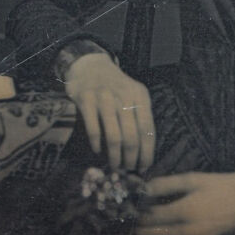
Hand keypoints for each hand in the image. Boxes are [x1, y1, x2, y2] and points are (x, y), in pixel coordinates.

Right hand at [63, 49, 154, 171]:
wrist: (90, 65)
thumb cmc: (115, 86)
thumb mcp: (132, 94)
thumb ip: (139, 117)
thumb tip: (144, 151)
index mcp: (140, 95)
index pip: (148, 129)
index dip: (147, 151)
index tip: (145, 166)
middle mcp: (124, 96)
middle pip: (132, 136)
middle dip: (131, 158)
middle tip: (128, 169)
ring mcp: (104, 97)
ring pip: (114, 136)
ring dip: (115, 156)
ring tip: (114, 165)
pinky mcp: (86, 100)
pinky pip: (94, 130)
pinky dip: (97, 145)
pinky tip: (97, 150)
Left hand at [135, 171, 234, 234]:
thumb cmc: (219, 186)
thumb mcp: (193, 178)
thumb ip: (165, 184)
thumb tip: (142, 187)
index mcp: (184, 212)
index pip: (147, 217)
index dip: (136, 209)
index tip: (131, 200)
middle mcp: (185, 232)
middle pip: (147, 234)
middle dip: (137, 222)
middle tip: (135, 209)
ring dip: (145, 233)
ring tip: (145, 217)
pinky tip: (159, 226)